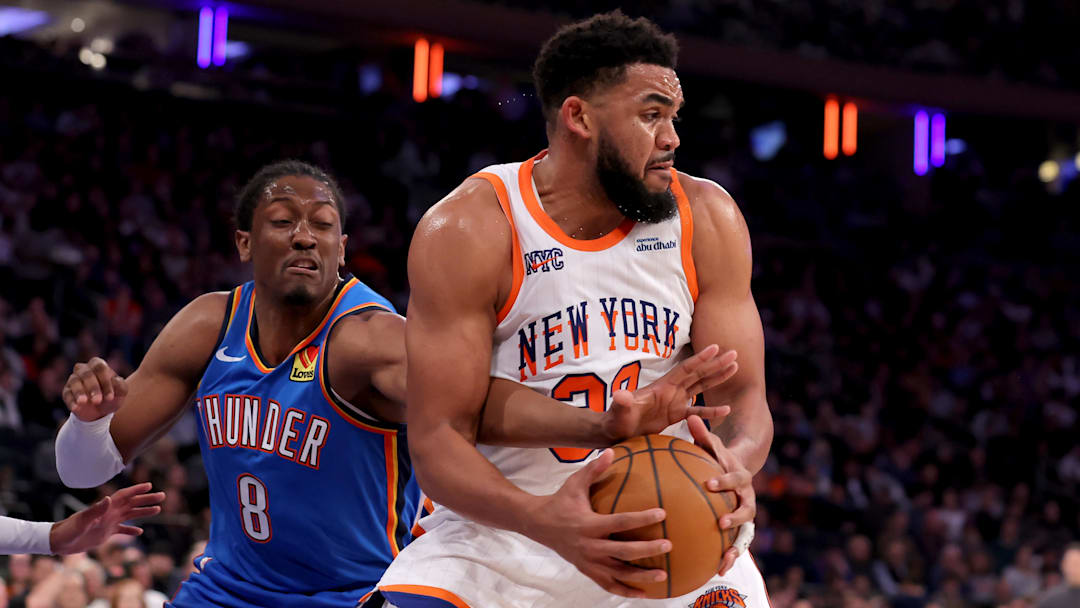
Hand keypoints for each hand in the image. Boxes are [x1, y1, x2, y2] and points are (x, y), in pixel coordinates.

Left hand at [49, 483, 164, 553]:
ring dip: (143, 512)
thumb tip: (109, 499)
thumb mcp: (82, 521)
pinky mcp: (106, 532)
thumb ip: (95, 510)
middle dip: (147, 499)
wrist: (59, 542)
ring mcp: (109, 522)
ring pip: (131, 515)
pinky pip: (123, 530)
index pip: (125, 496)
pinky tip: (140, 532)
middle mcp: (110, 512)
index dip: (137, 490)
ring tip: (158, 509)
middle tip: (162, 496)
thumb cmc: (69, 530)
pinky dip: (131, 531)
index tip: (150, 485)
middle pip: (132, 503)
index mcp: (105, 508)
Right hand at [62, 357, 128, 420]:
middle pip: (86, 374)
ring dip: (79, 392)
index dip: (105, 381)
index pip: (100, 368)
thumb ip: (120, 385)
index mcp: (98, 365)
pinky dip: (71, 401)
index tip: (110, 397)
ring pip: (74, 381)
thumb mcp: (121, 392)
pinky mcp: (67, 392)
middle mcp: (84, 369)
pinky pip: (67, 394)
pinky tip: (76, 407)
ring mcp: (74, 380)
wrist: (101, 411)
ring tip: (84, 402)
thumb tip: (114, 380)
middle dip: (93, 387)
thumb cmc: (112, 396)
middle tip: (97, 400)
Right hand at [522, 449, 670, 597]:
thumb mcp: (574, 483)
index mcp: (589, 524)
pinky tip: (643, 594)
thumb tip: (611, 450)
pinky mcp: (586, 570)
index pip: (620, 522)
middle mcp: (589, 546)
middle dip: (647, 549)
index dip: (641, 518)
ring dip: (641, 576)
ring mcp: (588, 561)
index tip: (662, 513)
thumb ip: (594, 469)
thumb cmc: (560, 501)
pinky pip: (608, 585)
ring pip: (618, 573)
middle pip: (623, 551)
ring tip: (663, 575)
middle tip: (668, 545)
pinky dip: (626, 591)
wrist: (537, 524)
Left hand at [601, 345, 737, 441]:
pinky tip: (727, 409)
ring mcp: (674, 402)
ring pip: (701, 386)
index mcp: (662, 387)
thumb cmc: (616, 421)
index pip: (685, 369)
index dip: (700, 358)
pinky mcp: (675, 415)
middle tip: (735, 353)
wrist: (614, 432)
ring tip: (735, 368)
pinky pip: (698, 411)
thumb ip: (622, 404)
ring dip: (717, 378)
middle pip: (698, 373)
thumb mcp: (619, 412)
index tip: (716, 346)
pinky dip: (712, 411)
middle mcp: (671, 390)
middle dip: (716, 364)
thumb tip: (620, 395)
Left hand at [687, 415, 755, 575]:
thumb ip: (702, 435)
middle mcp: (746, 496)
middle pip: (747, 507)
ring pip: (745, 531)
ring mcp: (744, 514)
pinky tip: (718, 570)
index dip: (724, 480)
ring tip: (724, 558)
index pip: (733, 477)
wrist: (737, 474)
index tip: (709, 484)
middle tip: (721, 521)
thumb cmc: (716, 459)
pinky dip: (730, 557)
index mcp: (738, 476)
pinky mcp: (739, 528)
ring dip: (736, 544)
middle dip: (735, 515)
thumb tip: (690, 415)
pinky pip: (737, 544)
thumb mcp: (711, 447)